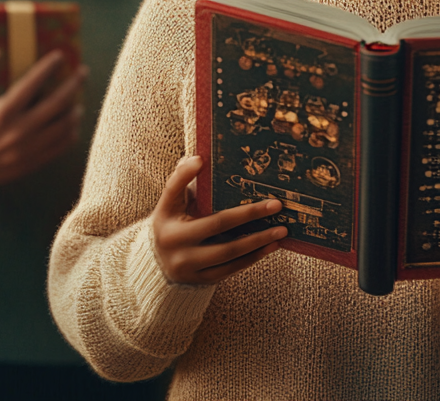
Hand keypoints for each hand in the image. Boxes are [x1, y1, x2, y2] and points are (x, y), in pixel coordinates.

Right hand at [0, 47, 86, 225]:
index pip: (33, 84)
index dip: (49, 67)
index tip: (60, 55)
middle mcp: (16, 133)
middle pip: (58, 104)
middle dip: (74, 84)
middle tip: (83, 71)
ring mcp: (25, 152)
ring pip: (63, 128)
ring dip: (75, 110)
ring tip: (78, 99)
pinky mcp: (27, 166)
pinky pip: (59, 149)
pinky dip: (70, 134)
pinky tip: (71, 124)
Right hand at [152, 155, 287, 285]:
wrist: (158, 263)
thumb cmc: (171, 223)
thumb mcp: (170, 202)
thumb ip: (181, 179)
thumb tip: (198, 159)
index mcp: (166, 220)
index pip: (177, 193)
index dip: (188, 177)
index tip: (213, 166)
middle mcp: (174, 245)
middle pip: (217, 225)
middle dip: (249, 214)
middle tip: (276, 205)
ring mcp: (188, 266)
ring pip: (228, 253)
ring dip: (257, 240)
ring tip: (281, 230)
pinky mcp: (201, 280)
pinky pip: (230, 269)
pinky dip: (252, 257)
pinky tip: (270, 246)